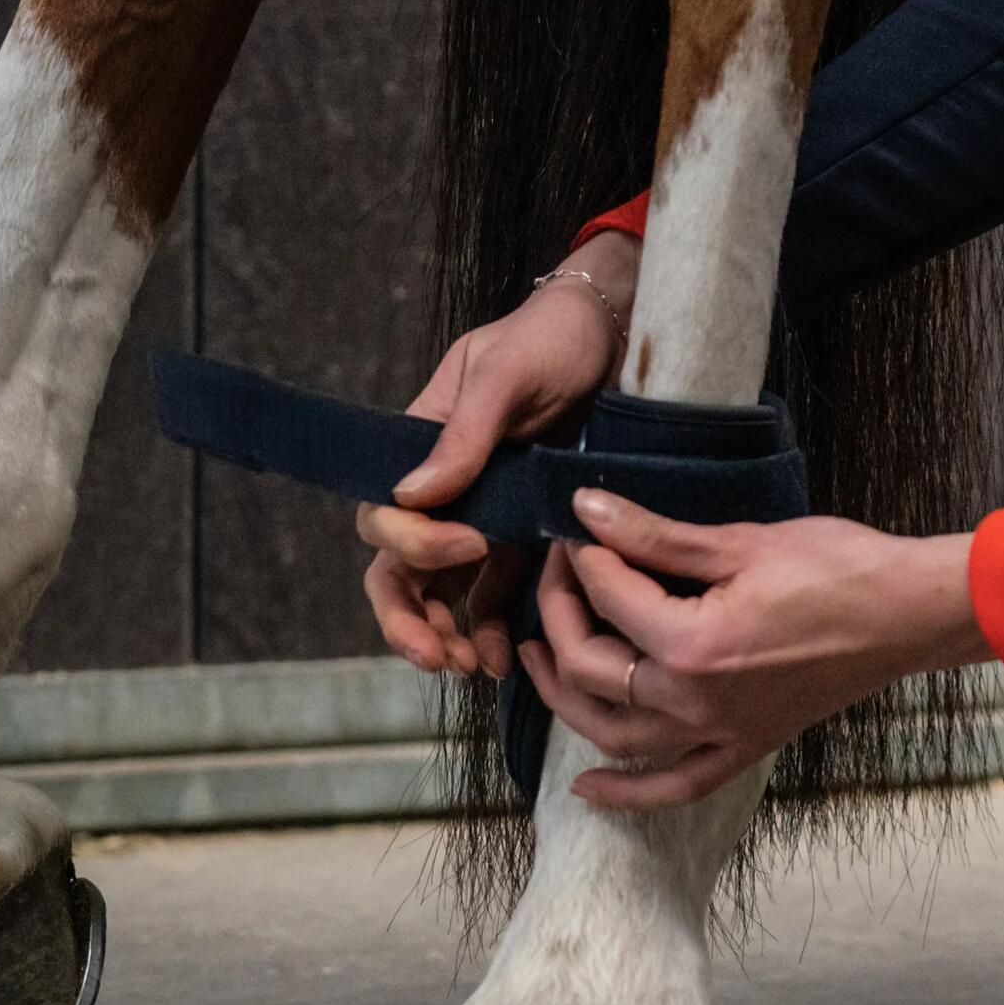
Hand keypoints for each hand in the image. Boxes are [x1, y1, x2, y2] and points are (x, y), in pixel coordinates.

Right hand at [360, 231, 638, 675]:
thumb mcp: (506, 374)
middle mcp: (443, 492)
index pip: (384, 516)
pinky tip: (503, 660)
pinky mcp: (522, 541)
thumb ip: (463, 436)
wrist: (620, 338)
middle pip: (398, 571)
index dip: (414, 543)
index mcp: (421, 448)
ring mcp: (480, 520)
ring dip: (446, 636)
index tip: (470, 541)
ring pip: (440, 595)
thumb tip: (411, 498)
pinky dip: (489, 631)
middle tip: (437, 656)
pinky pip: (491, 596)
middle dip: (408, 619)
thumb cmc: (553, 340)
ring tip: (473, 666)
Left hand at [518, 490, 993, 808]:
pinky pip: (675, 785)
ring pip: (615, 734)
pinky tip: (584, 789)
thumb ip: (653, 535)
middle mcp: (697, 701)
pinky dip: (626, 793)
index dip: (582, 557)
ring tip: (535, 659)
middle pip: (592, 669)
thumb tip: (586, 508)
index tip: (575, 529)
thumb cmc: (839, 567)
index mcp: (693, 645)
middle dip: (559, 617)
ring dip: (565, 699)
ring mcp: (720, 732)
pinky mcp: (745, 746)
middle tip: (555, 575)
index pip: (608, 598)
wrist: (910, 612)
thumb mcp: (739, 541)